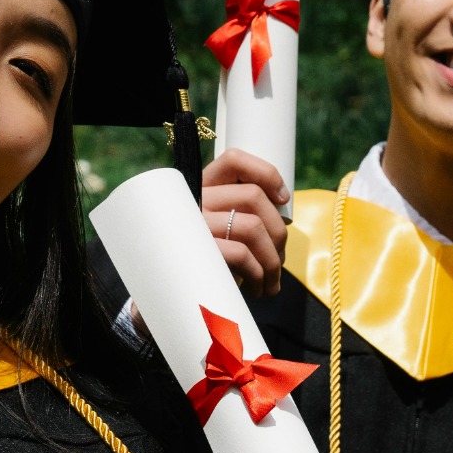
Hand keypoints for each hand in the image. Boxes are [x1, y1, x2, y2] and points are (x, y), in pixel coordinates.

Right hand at [204, 149, 291, 296]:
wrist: (169, 292)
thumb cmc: (206, 262)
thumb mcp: (220, 231)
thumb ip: (241, 215)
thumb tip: (282, 220)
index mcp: (202, 187)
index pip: (234, 160)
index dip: (266, 173)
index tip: (283, 199)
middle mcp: (195, 199)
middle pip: (254, 196)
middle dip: (278, 231)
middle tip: (280, 258)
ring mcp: (194, 223)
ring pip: (253, 227)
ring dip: (273, 260)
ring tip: (272, 281)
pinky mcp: (197, 250)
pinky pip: (241, 253)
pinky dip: (259, 274)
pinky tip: (259, 288)